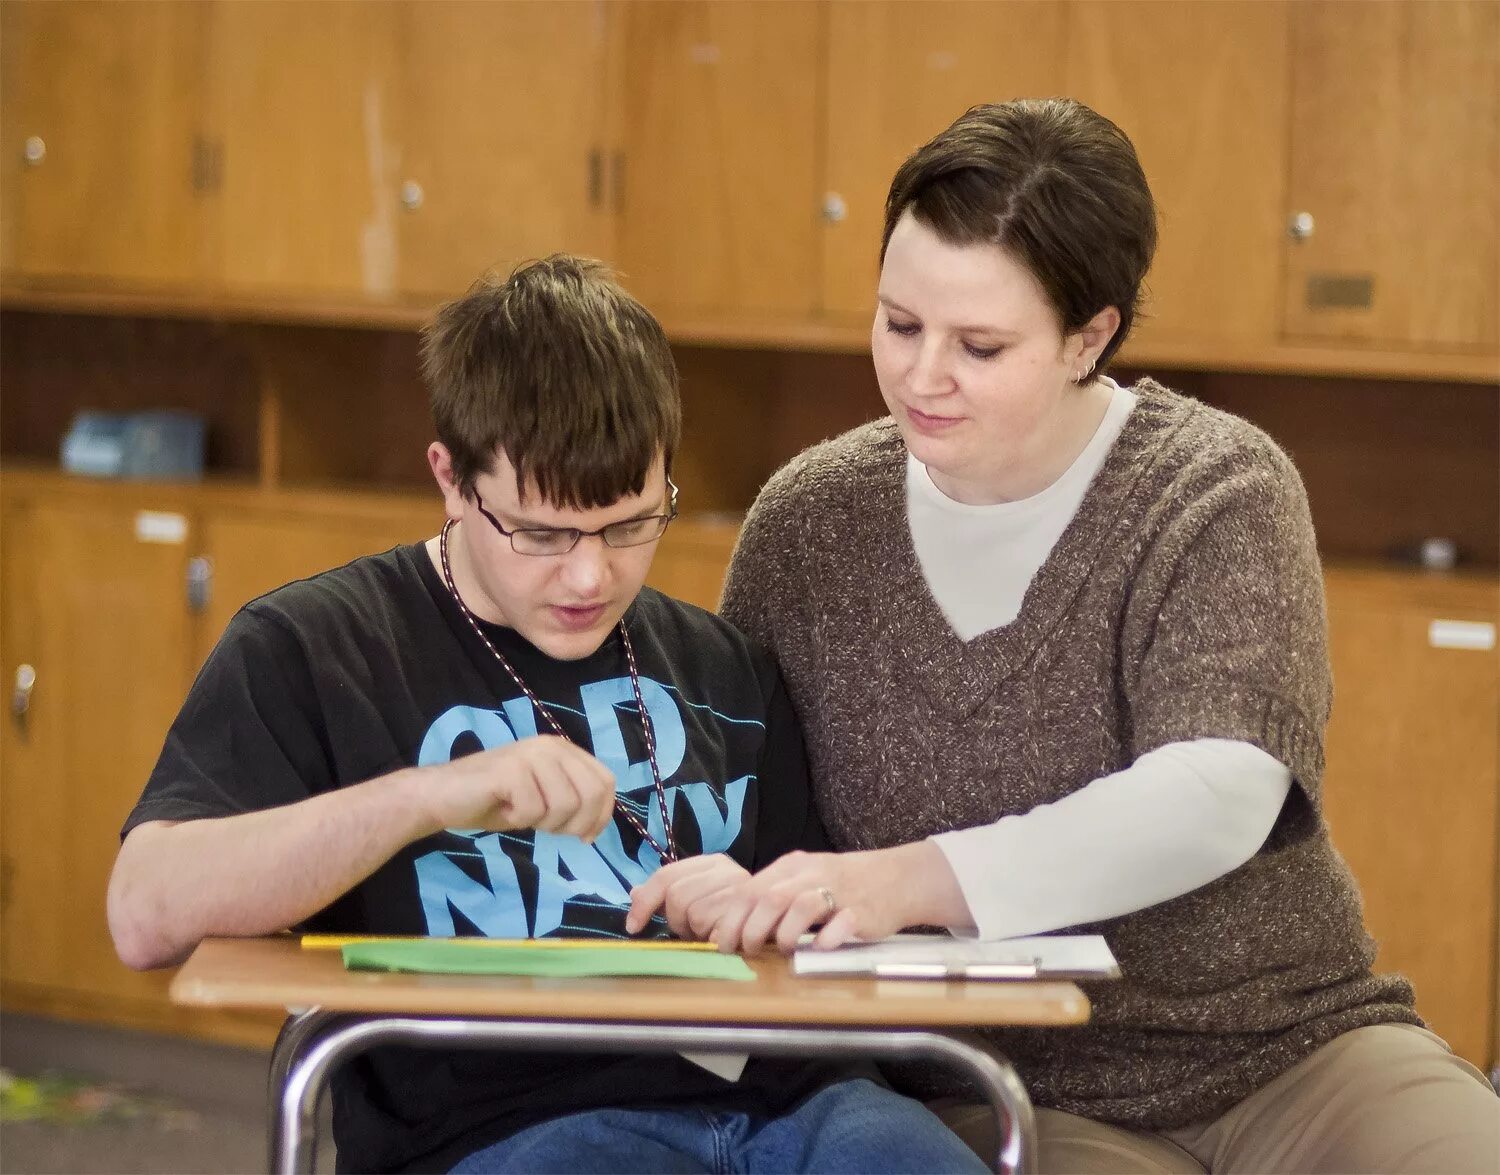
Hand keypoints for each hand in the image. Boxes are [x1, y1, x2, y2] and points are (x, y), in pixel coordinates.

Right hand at [420, 736, 615, 840]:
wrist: (443, 796)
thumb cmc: (494, 800)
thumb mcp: (544, 799)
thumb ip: (572, 799)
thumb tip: (597, 824)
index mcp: (563, 749)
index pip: (606, 781)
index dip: (602, 814)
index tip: (585, 836)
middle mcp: (551, 746)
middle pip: (591, 794)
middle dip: (574, 824)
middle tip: (545, 827)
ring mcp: (531, 755)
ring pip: (565, 806)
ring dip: (543, 823)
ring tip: (520, 813)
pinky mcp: (512, 770)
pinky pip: (533, 811)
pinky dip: (518, 821)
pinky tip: (503, 809)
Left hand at [624, 854, 749, 939]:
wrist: (774, 927)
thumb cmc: (729, 916)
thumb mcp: (694, 901)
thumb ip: (666, 893)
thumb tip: (634, 893)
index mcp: (712, 863)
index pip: (666, 875)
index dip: (645, 902)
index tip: (633, 927)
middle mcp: (727, 870)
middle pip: (677, 896)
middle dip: (676, 920)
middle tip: (689, 929)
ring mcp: (740, 892)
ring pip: (694, 915)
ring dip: (696, 932)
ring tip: (709, 933)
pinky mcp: (750, 916)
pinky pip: (714, 933)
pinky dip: (711, 941)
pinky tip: (719, 940)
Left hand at [701, 847, 915, 955]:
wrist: (897, 878)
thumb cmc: (842, 884)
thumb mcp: (803, 880)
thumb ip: (774, 897)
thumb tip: (736, 928)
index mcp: (791, 867)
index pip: (749, 889)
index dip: (731, 919)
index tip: (722, 943)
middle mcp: (811, 875)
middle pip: (769, 899)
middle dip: (751, 930)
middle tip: (748, 952)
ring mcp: (837, 891)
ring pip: (800, 907)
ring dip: (784, 934)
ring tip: (783, 950)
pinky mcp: (862, 911)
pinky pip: (840, 923)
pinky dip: (825, 940)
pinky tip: (818, 948)